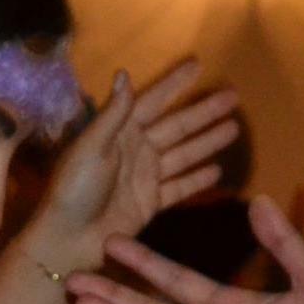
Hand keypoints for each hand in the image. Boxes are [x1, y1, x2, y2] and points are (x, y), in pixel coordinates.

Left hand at [25, 60, 237, 268]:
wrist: (69, 238)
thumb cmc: (74, 189)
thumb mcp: (91, 147)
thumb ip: (113, 114)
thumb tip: (124, 73)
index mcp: (119, 132)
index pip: (154, 101)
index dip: (175, 84)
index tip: (198, 64)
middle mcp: (136, 150)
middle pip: (177, 126)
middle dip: (204, 112)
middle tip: (233, 97)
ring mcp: (145, 177)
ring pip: (184, 154)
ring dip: (208, 142)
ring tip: (234, 129)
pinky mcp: (151, 202)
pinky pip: (180, 187)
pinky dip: (197, 180)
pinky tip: (217, 171)